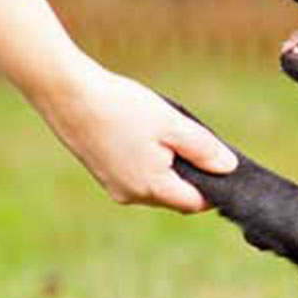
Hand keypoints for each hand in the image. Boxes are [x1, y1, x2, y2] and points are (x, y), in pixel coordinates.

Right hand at [32, 59, 237, 212]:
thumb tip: (229, 168)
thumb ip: (204, 150)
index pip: (196, 203)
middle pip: (176, 197)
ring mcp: (114, 187)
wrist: (68, 95)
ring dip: (170, 168)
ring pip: (157, 186)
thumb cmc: (122, 108)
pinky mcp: (104, 174)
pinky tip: (144, 135)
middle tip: (192, 141)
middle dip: (191, 176)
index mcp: (152, 188)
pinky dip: (150, 163)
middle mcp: (131, 196)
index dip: (214, 187)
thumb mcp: (173, 125)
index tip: (218, 162)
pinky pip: (137, 176)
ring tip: (166, 134)